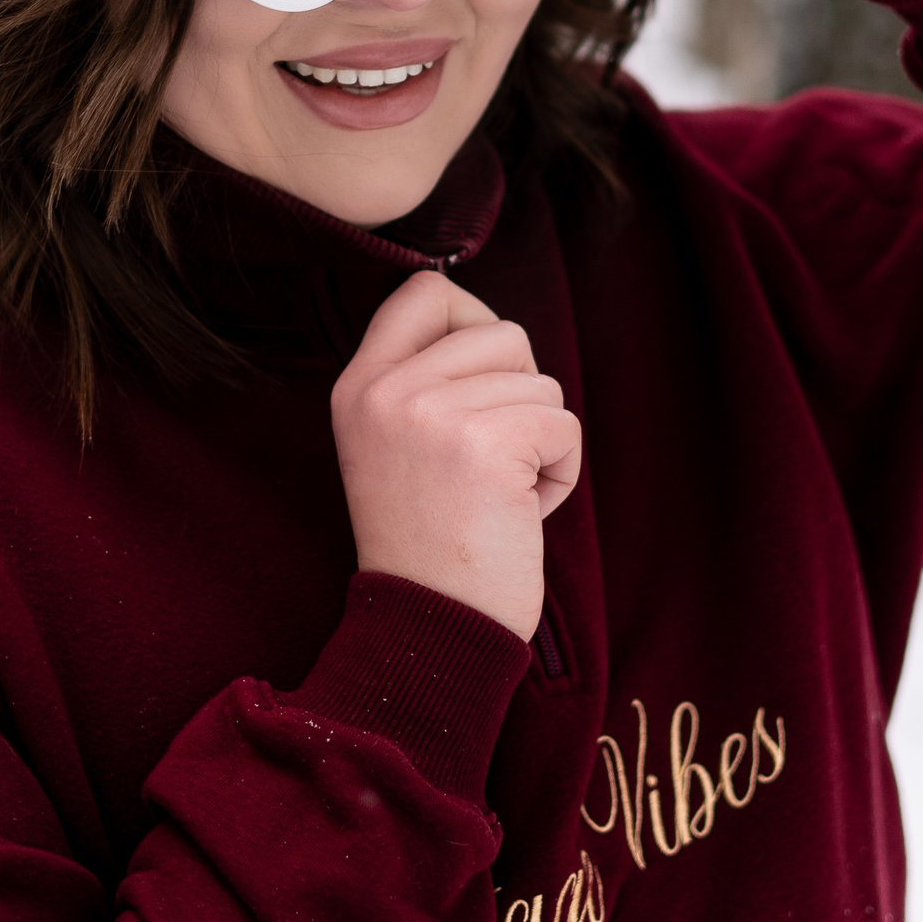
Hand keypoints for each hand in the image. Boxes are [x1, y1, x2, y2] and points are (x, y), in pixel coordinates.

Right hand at [331, 273, 579, 640]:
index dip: (473, 320)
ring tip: (503, 495)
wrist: (431, 630)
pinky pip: (564, 423)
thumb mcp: (395, 446)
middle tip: (493, 461)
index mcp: (357, 386)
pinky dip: (563, 471)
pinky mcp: (485, 442)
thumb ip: (427, 384)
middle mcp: (385, 389)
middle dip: (520, 394)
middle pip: (502, 332)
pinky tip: (524, 513)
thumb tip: (501, 336)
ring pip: (541, 381)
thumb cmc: (431, 545)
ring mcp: (431, 412)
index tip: (483, 381)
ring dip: (542, 440)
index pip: (425, 291)